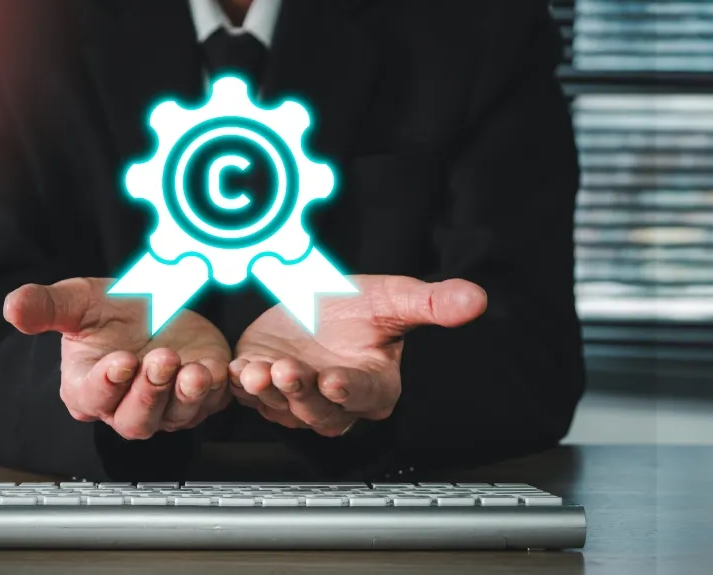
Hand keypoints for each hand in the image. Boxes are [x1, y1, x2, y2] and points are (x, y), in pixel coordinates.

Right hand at [3, 278, 231, 438]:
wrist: (159, 302)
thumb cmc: (113, 310)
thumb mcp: (77, 300)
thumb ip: (45, 306)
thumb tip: (11, 308)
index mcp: (89, 388)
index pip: (92, 399)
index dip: (106, 385)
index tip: (120, 361)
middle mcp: (126, 405)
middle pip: (135, 420)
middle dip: (148, 393)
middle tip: (160, 359)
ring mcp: (167, 406)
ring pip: (174, 417)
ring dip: (184, 396)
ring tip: (191, 370)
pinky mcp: (202, 397)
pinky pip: (210, 404)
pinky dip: (215, 391)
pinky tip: (216, 370)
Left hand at [230, 276, 486, 436]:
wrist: (311, 299)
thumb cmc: (356, 305)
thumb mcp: (394, 297)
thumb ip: (432, 302)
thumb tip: (476, 298)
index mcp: (373, 385)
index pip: (365, 395)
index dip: (350, 391)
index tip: (336, 380)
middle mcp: (335, 401)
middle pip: (320, 411)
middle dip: (301, 393)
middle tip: (287, 370)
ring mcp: (297, 399)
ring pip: (283, 408)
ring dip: (268, 391)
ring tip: (256, 370)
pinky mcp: (264, 389)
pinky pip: (251, 397)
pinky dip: (241, 385)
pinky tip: (236, 369)